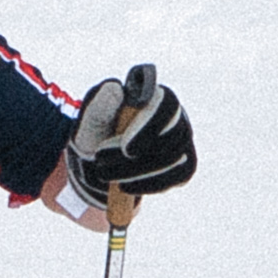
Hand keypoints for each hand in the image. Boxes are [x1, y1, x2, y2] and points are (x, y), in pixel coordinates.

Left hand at [65, 64, 194, 202]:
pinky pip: (179, 176)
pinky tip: (127, 187)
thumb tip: (116, 89)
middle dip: (138, 156)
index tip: (126, 149)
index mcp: (155, 97)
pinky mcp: (185, 164)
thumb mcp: (92, 118)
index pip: (166, 105)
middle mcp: (176, 116)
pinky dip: (150, 185)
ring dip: (138, 172)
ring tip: (107, 174)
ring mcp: (183, 141)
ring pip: (174, 159)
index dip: (149, 128)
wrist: (100, 162)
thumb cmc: (97, 133)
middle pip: (173, 136)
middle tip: (103, 163)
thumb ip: (100, 104)